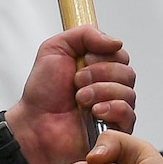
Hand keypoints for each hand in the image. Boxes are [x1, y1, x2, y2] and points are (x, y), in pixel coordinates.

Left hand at [7, 26, 136, 163]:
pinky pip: (128, 114)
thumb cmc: (42, 92)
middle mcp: (109, 87)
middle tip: (77, 82)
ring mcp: (113, 109)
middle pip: (127, 73)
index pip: (121, 55)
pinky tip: (94, 112)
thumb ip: (85, 34)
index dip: (104, 56)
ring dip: (100, 92)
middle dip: (99, 74)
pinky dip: (111, 108)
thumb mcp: (55, 49)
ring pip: (128, 93)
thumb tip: (116, 41)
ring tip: (80, 99)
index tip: (83, 60)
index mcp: (99, 67)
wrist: (34, 123)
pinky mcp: (115, 129)